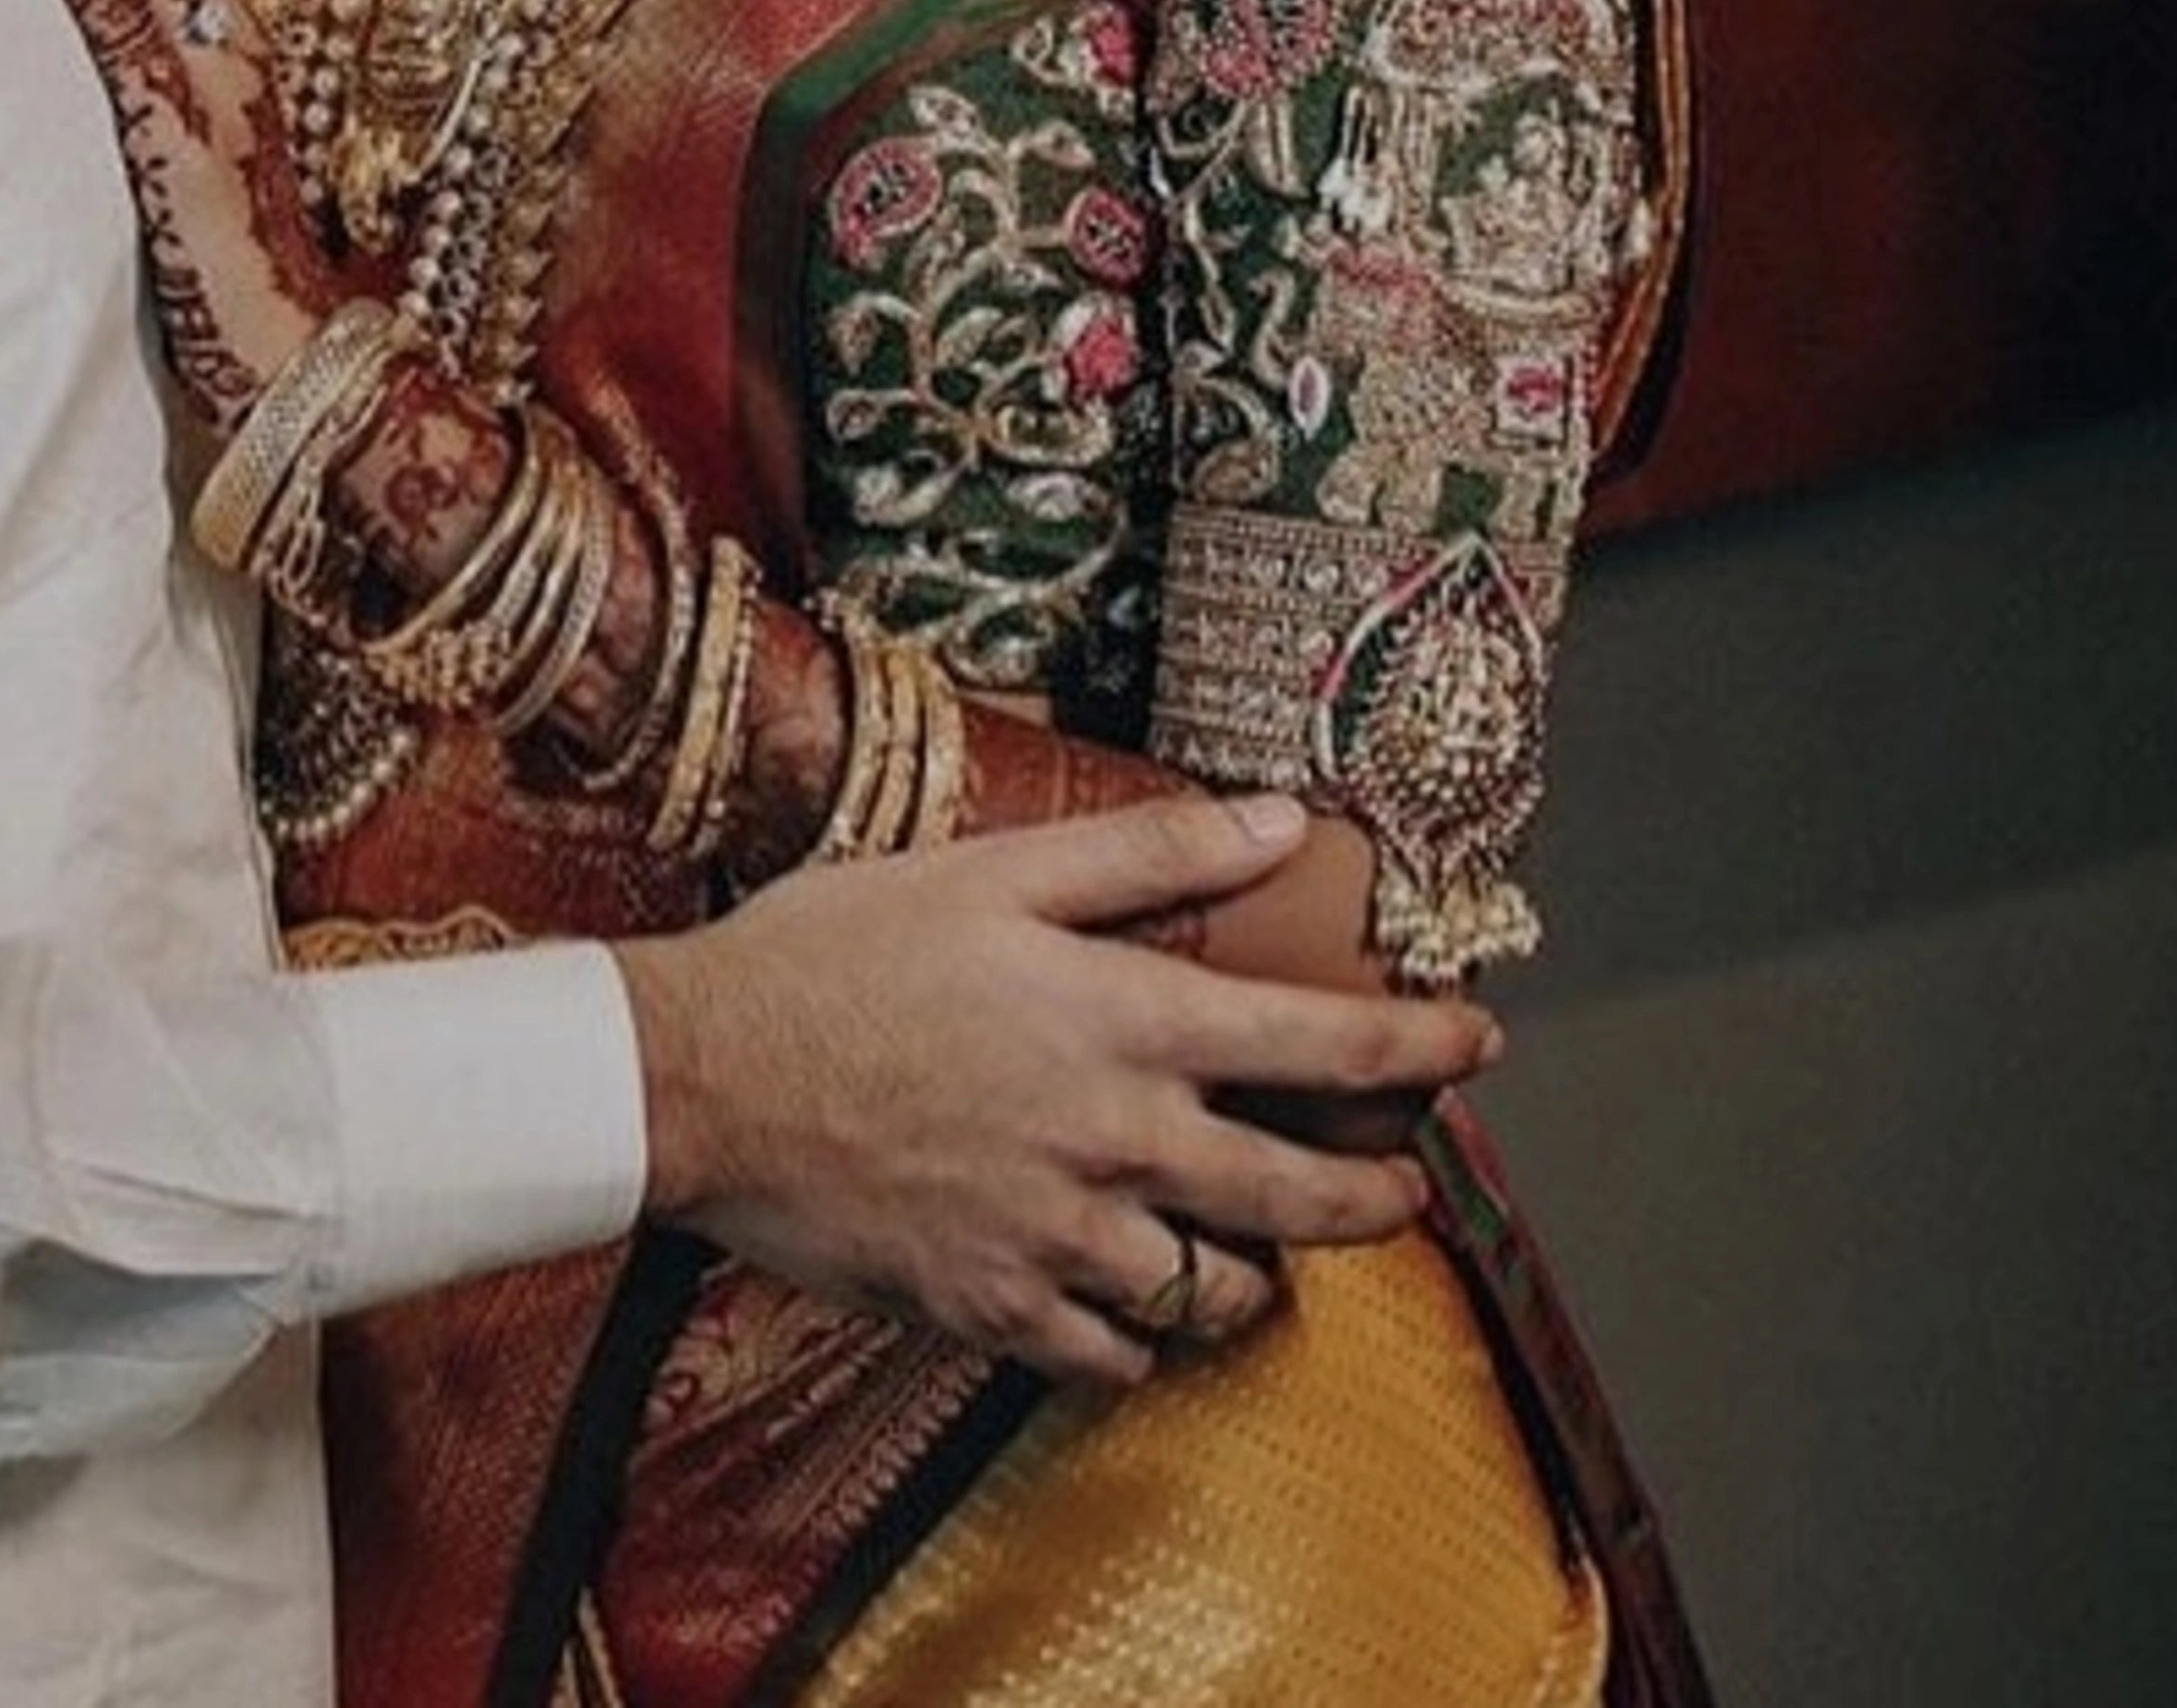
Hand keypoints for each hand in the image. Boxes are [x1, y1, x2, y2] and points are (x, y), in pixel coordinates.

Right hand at [607, 793, 1486, 1392]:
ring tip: (1264, 1252)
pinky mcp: (994, 1313)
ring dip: (1262, 1275)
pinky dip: (1147, 1340)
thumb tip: (1277, 819)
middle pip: (1302, 1202)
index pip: (1321, 1048)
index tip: (1476, 1043)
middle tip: (1406, 1190)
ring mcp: (1058, 1244)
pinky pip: (1115, 1359)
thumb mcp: (990, 870)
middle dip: (1380, 1199)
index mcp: (1121, 1025)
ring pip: (1217, 1295)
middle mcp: (1114, 1146)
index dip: (1419, 1049)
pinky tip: (1140, 1304)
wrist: (700, 1077)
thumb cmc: (835, 952)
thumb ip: (1147, 852)